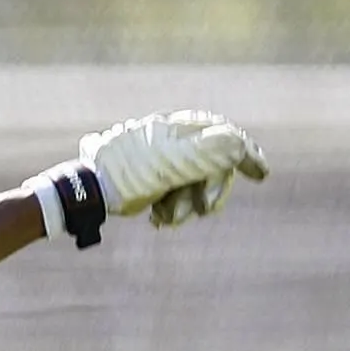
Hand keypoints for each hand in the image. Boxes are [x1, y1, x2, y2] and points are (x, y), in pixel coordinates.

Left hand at [81, 110, 267, 226]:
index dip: (246, 153)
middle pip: (212, 167)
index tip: (261, 174)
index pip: (225, 136)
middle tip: (204, 210)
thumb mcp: (173, 162)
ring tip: (168, 219)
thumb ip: (208, 152)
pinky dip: (171, 210)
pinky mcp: (150, 182)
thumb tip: (240, 143)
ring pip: (193, 187)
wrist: (88, 191)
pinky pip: (174, 197)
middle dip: (210, 191)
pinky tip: (157, 219)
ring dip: (186, 207)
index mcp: (181, 130)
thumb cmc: (130, 173)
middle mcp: (173, 142)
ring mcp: (161, 163)